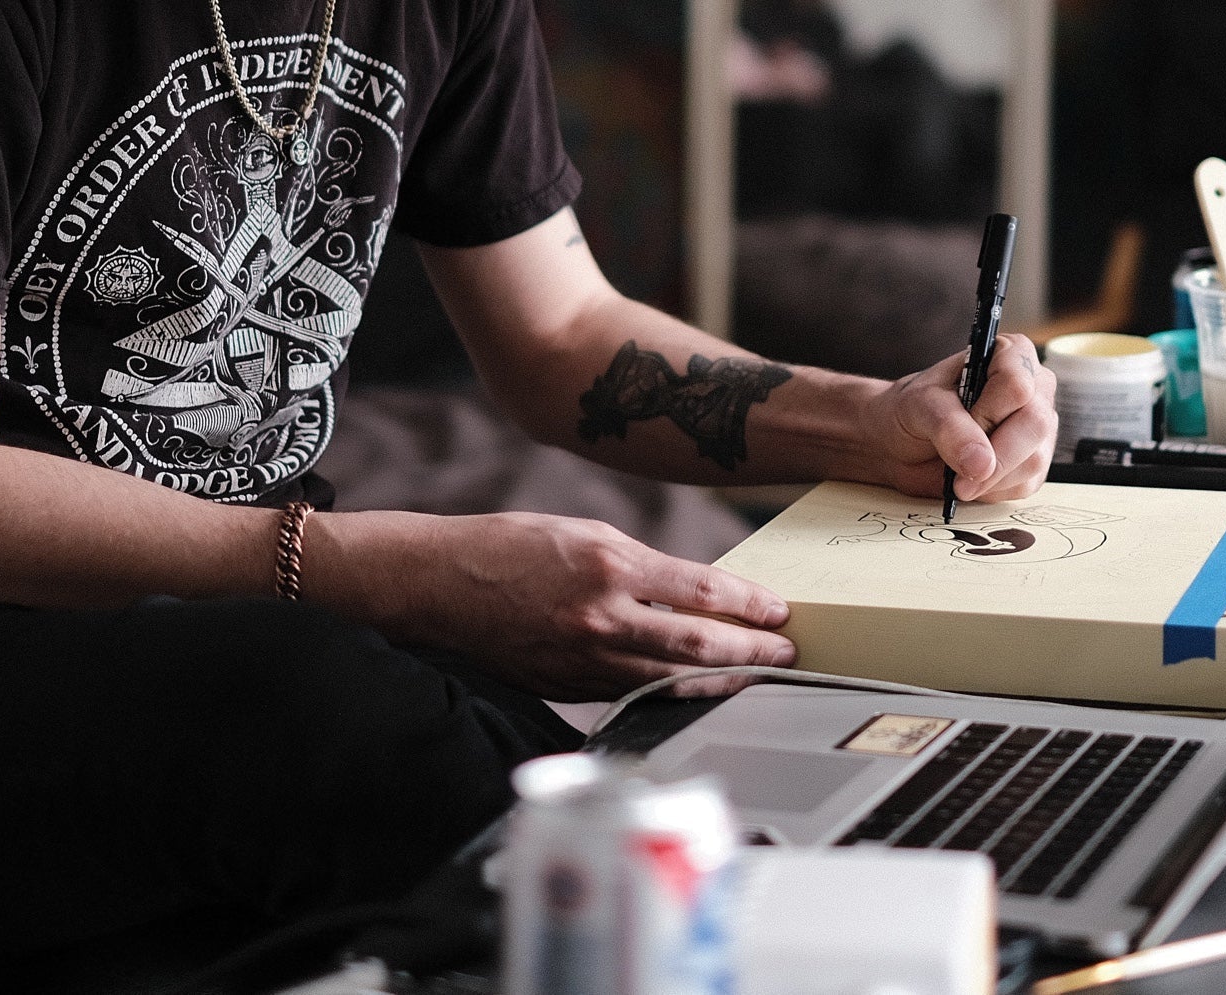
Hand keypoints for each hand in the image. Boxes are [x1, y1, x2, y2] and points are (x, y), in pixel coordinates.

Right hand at [317, 509, 796, 700]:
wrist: (437, 584)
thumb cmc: (509, 546)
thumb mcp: (583, 533)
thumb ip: (640, 566)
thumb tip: (696, 593)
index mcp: (608, 564)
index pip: (700, 591)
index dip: (748, 605)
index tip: (779, 612)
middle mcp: (600, 615)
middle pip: (696, 645)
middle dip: (751, 652)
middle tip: (788, 654)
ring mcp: (582, 658)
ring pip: (669, 679)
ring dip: (721, 681)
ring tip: (757, 678)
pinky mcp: (566, 686)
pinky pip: (631, 693)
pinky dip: (671, 692)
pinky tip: (698, 691)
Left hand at [855, 333, 1056, 505]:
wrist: (903, 443)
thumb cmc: (913, 410)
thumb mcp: (921, 407)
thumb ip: (949, 428)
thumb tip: (982, 464)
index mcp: (1011, 354)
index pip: (1017, 385)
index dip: (988, 414)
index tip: (960, 425)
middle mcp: (1034, 388)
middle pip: (1035, 423)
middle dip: (994, 456)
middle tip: (958, 474)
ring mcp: (1038, 427)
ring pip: (1034, 460)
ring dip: (990, 478)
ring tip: (957, 476)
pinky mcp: (1034, 462)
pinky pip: (1026, 484)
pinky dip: (993, 490)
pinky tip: (972, 480)